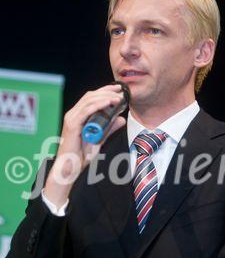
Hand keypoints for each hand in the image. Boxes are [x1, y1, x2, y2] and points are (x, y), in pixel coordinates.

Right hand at [44, 84, 126, 207]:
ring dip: (105, 97)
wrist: (70, 168)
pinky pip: (86, 111)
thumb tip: (121, 119)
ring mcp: (71, 119)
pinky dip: (98, 105)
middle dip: (107, 91)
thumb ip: (109, 128)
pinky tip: (108, 103)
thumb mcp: (100, 139)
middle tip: (121, 91)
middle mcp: (73, 114)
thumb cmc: (81, 155)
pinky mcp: (72, 125)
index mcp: (78, 115)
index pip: (91, 97)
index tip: (118, 90)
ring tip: (118, 98)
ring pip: (88, 101)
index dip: (105, 91)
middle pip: (90, 96)